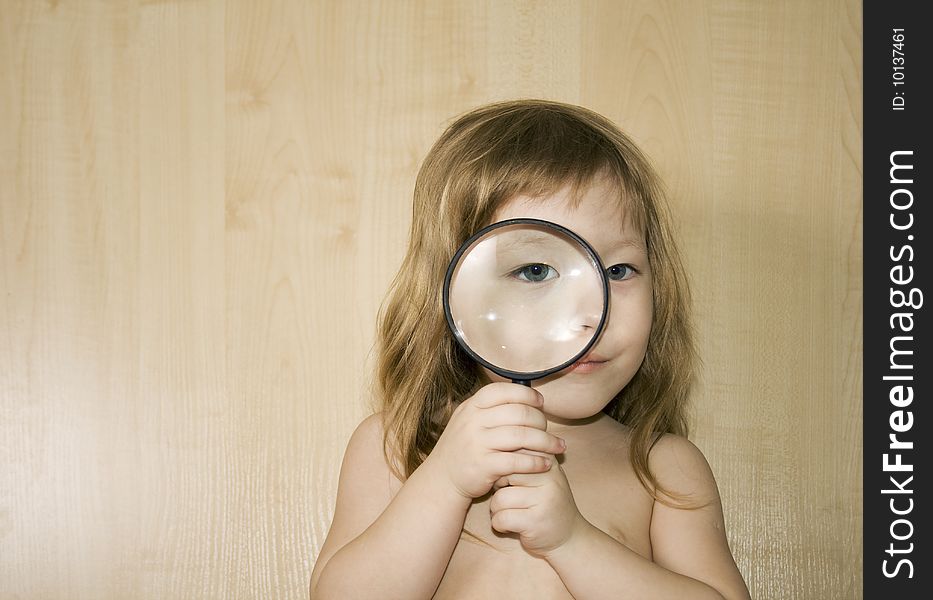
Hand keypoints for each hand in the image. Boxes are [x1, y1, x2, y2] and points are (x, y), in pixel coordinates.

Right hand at [425, 382, 566, 498]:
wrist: (442, 478)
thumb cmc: (464, 447)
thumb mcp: (470, 419)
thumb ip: (492, 408)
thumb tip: (526, 394)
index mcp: (472, 406)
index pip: (504, 391)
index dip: (527, 394)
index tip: (541, 403)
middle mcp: (473, 421)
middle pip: (518, 413)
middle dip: (541, 421)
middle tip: (550, 430)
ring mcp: (477, 443)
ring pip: (521, 436)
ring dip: (546, 442)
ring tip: (558, 447)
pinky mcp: (483, 466)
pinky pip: (517, 461)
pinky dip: (536, 462)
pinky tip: (545, 464)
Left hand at [488, 456, 587, 557]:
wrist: (570, 537)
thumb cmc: (547, 501)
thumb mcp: (542, 474)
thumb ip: (525, 457)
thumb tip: (497, 441)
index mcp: (548, 461)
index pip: (514, 452)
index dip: (504, 467)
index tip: (510, 479)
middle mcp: (549, 478)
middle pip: (504, 474)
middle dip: (498, 487)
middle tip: (508, 496)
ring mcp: (544, 500)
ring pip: (500, 499)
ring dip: (497, 510)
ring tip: (511, 513)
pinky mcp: (535, 522)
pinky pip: (502, 518)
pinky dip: (499, 525)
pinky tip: (511, 526)